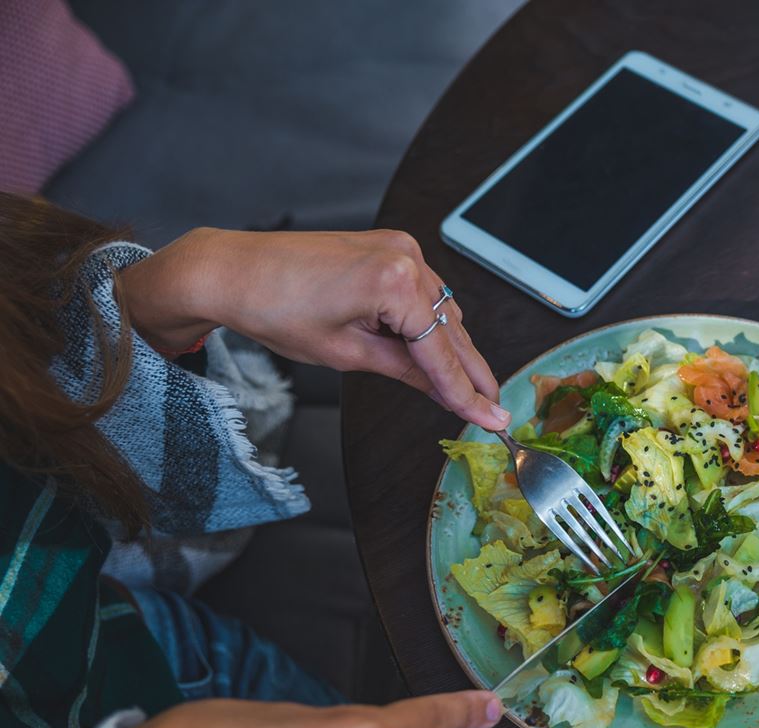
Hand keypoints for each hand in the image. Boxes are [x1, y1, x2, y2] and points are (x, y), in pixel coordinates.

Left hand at [120, 228, 509, 429]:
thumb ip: (408, 371)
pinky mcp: (389, 245)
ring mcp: (400, 246)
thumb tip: (446, 393)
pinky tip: (429, 351)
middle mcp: (406, 256)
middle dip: (469, 371)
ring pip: (441, 310)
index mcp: (395, 282)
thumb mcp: (347, 353)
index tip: (491, 419)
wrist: (233, 270)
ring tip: (462, 389)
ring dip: (448, 347)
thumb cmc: (276, 309)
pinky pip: (423, 291)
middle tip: (492, 408)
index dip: (466, 391)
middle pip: (451, 328)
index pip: (442, 351)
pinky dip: (427, 321)